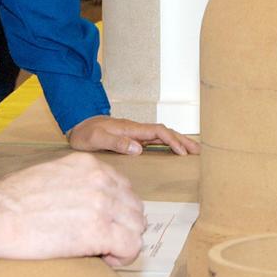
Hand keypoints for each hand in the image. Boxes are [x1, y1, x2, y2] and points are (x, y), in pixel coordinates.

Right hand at [0, 152, 146, 265]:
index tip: (100, 225)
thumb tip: (89, 202)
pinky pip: (131, 247)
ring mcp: (102, 204)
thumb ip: (77, 182)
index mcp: (89, 164)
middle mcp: (100, 179)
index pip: (124, 189)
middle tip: (101, 242)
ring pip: (136, 228)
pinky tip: (103, 259)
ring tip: (100, 251)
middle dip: (122, 227)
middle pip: (134, 208)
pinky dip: (122, 257)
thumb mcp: (52, 175)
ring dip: (123, 242)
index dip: (115, 211)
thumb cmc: (14, 201)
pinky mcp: (99, 231)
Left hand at [67, 115, 199, 155]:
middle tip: (199, 151)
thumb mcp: (97, 139)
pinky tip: (173, 149)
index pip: (158, 132)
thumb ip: (117, 143)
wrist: (77, 124)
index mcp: (131, 128)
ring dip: (178, 141)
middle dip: (182, 140)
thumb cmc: (85, 132)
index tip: (183, 152)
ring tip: (192, 151)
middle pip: (165, 132)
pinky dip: (167, 143)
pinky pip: (155, 139)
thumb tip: (139, 149)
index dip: (172, 141)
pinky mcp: (132, 137)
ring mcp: (135, 132)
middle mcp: (136, 129)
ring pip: (162, 135)